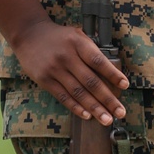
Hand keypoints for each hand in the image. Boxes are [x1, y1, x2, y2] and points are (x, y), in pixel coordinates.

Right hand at [11, 19, 128, 123]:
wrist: (28, 34)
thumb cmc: (59, 36)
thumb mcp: (77, 35)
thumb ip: (92, 50)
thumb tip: (111, 72)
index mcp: (78, 43)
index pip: (98, 61)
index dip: (113, 74)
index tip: (125, 86)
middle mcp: (67, 57)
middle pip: (91, 81)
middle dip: (108, 99)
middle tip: (120, 112)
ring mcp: (54, 69)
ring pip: (78, 92)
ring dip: (94, 108)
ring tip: (107, 119)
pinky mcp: (44, 80)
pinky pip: (63, 96)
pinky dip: (76, 107)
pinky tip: (87, 115)